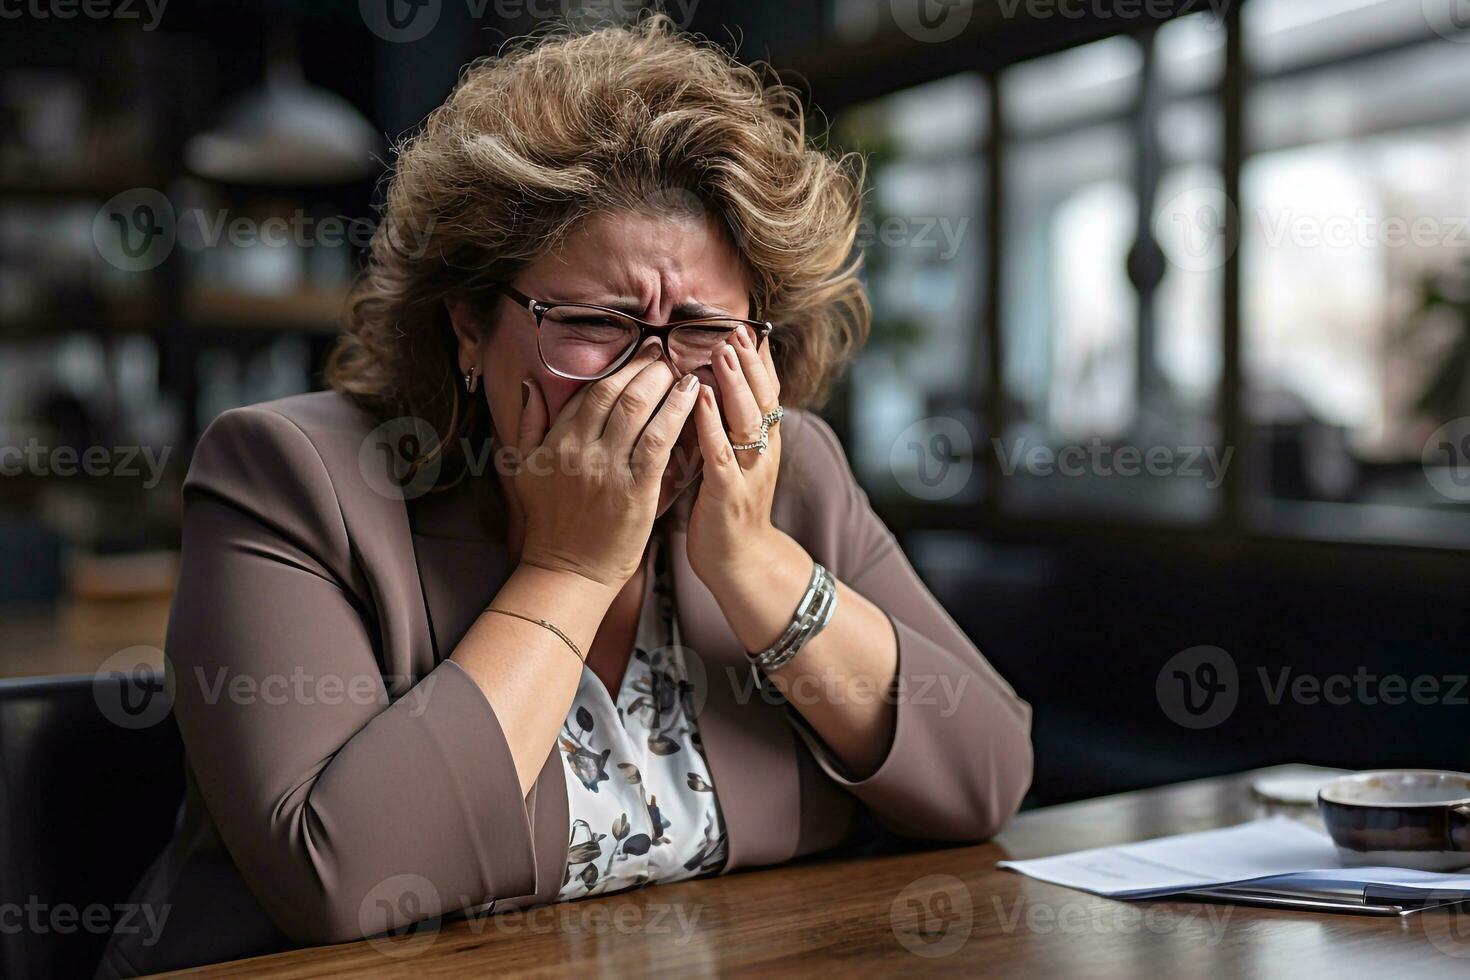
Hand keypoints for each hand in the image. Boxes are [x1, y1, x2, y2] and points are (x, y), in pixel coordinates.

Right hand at [512, 340, 700, 589]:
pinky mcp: (635, 489)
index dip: (619, 367)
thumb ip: (528, 425)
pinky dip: (677, 412)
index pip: (590, 392)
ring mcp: (607, 468)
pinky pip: (658, 440)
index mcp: (557, 442)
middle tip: (664, 352)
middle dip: (644, 367)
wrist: (568, 571)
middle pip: (616, 392)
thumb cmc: (551, 523)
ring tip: (682, 370)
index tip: (639, 352)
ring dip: (663, 383)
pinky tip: (691, 397)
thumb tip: (532, 386)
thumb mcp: (525, 470)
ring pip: (638, 409)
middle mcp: (580, 449)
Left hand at [686, 325, 783, 592]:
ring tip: (722, 351)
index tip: (748, 327)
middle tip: (735, 329)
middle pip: (762, 398)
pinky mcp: (729, 494)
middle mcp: (763, 451)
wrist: (740, 562)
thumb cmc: (729, 508)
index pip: (767, 391)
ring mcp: (749, 472)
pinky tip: (701, 402)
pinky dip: (711, 426)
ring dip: (734, 384)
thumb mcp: (736, 459)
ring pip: (746, 420)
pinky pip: (721, 454)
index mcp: (764, 441)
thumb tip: (715, 387)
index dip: (760, 360)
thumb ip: (730, 426)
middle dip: (749, 362)